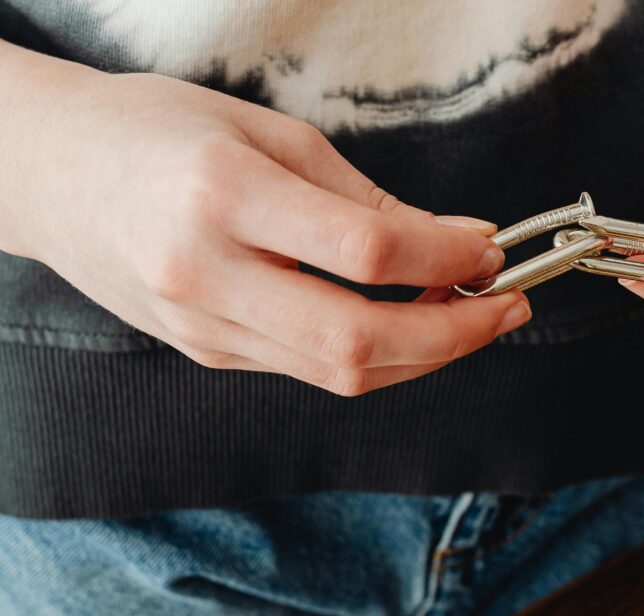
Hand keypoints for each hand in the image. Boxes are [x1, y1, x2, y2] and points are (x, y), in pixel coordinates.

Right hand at [0, 42, 528, 395]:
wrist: (55, 176)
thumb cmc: (160, 131)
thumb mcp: (269, 132)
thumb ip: (364, 197)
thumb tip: (456, 239)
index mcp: (223, 196)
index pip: (367, 250)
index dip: (447, 256)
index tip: (489, 247)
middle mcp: (207, 275)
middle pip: (359, 342)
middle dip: (454, 335)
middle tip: (506, 306)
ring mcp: (203, 327)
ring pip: (341, 374)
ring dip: (425, 354)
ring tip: (469, 315)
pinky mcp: (208, 353)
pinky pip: (312, 370)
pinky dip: (378, 355)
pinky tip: (410, 323)